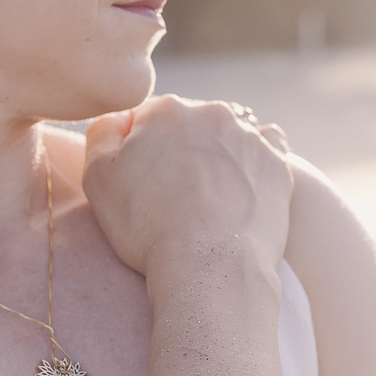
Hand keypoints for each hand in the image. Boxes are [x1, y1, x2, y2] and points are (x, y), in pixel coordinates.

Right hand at [82, 95, 292, 278]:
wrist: (210, 265)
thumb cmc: (147, 227)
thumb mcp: (97, 179)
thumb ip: (101, 133)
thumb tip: (119, 118)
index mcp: (165, 110)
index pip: (145, 118)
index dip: (138, 150)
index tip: (140, 182)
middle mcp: (211, 113)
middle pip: (187, 124)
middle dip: (178, 149)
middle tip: (171, 194)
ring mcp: (249, 137)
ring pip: (227, 135)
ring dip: (216, 155)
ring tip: (207, 196)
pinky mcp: (277, 164)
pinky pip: (267, 149)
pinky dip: (253, 161)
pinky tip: (242, 184)